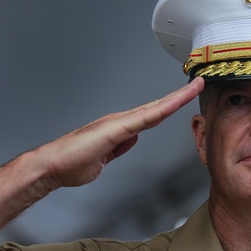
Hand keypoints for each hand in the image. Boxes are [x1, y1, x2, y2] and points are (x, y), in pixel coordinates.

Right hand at [35, 77, 204, 190]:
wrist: (51, 167)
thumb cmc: (71, 164)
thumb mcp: (104, 158)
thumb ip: (119, 147)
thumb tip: (132, 139)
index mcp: (119, 128)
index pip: (152, 115)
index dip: (171, 105)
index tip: (187, 97)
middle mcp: (120, 121)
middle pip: (157, 106)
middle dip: (180, 95)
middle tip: (199, 84)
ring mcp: (118, 122)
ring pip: (155, 108)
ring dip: (176, 97)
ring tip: (195, 87)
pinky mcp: (115, 129)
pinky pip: (144, 118)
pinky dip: (162, 109)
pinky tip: (175, 103)